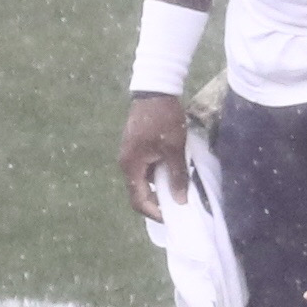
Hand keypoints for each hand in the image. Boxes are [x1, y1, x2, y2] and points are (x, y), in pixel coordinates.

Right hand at [118, 94, 188, 220]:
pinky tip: (173, 170)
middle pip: (139, 192)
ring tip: (179, 188)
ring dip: (159, 186)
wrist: (154, 90)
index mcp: (131, 165)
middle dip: (157, 201)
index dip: (154, 212)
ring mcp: (130, 154)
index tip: (173, 217)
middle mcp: (126, 162)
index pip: (138, 200)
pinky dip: (158, 173)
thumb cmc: (163, 119)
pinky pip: (145, 167)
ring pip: (143, 179)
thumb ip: (176, 176)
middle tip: (178, 205)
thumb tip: (180, 201)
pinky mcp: (136, 146)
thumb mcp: (174, 148)